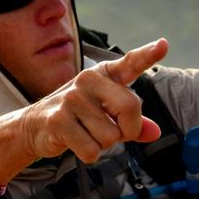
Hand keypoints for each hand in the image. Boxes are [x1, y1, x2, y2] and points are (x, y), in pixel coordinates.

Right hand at [20, 39, 168, 162]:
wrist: (33, 127)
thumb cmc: (77, 118)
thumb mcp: (106, 115)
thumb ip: (133, 122)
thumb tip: (154, 133)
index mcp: (103, 74)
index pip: (130, 63)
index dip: (148, 54)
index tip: (164, 44)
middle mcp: (87, 80)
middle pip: (130, 107)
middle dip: (129, 130)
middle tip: (115, 133)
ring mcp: (71, 98)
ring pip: (110, 136)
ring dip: (103, 145)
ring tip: (85, 134)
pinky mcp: (59, 120)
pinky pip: (92, 150)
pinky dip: (88, 154)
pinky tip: (74, 142)